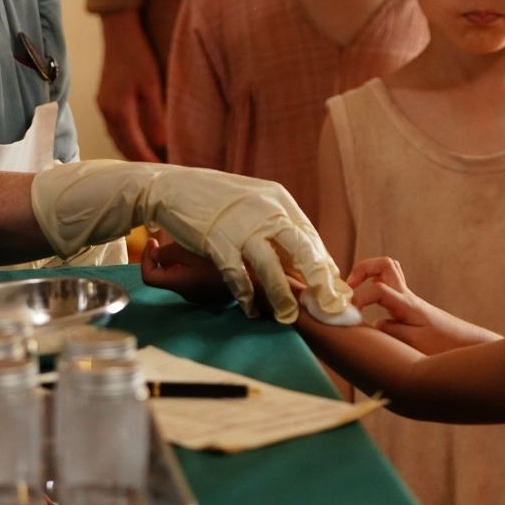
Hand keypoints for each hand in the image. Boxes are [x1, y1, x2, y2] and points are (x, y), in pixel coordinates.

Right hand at [31, 160, 351, 322]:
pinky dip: (245, 297)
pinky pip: (238, 277)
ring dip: (282, 298)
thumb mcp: (252, 201)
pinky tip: (251, 310)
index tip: (335, 290)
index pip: (310, 237)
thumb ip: (276, 225)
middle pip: (302, 251)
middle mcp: (265, 209)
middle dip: (320, 284)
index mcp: (278, 198)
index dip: (325, 267)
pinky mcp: (217, 241)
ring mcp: (241, 226)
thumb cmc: (214, 198)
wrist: (170, 186)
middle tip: (330, 309)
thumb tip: (301, 257)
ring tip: (289, 318)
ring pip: (272, 269)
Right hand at [96, 10, 166, 161]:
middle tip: (160, 170)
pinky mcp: (104, 102)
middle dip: (139, 160)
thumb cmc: (138, 56)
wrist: (119, 34)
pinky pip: (114, 129)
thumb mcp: (152, 85)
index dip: (148, 160)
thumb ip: (155, 116)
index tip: (163, 169)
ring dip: (132, 151)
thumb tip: (161, 143)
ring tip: (151, 160)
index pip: (134, 145)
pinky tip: (139, 142)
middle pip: (122, 146)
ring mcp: (103, 107)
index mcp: (118, 110)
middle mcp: (106, 112)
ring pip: (116, 139)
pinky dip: (126, 140)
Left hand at [141, 230, 232, 306]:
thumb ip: (169, 253)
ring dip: (180, 258)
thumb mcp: (192, 251)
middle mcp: (186, 292)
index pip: (148, 277)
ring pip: (181, 274)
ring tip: (189, 240)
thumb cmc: (222, 261)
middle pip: (165, 274)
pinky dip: (193, 264)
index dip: (145, 258)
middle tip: (170, 235)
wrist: (254, 278)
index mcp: (179, 283)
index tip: (153, 241)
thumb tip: (155, 254)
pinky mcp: (211, 291)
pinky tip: (203, 251)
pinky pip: (195, 277)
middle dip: (164, 254)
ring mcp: (200, 294)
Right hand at [347, 257, 496, 354]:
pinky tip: (367, 305)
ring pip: (387, 270)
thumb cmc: (444, 345)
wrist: (467, 344)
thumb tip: (375, 323)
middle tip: (348, 288)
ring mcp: (408, 298)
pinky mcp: (408, 305)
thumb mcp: (416, 343)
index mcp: (407, 304)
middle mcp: (407, 296)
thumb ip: (392, 332)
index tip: (350, 314)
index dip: (359, 298)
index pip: (378, 290)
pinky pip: (388, 286)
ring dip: (368, 274)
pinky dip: (373, 287)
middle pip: (384, 264)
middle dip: (361, 269)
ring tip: (354, 291)